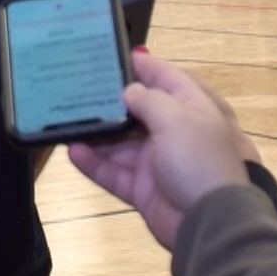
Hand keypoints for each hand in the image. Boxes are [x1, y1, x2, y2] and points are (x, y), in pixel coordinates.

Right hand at [67, 51, 253, 250]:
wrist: (209, 221)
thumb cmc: (197, 159)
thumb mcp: (176, 119)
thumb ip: (148, 99)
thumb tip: (128, 91)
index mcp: (192, 108)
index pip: (168, 78)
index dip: (144, 65)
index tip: (114, 54)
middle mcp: (174, 131)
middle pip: (139, 110)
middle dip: (111, 100)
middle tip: (78, 86)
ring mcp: (157, 161)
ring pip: (121, 143)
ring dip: (97, 133)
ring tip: (67, 118)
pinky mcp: (143, 188)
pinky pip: (114, 172)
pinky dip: (94, 163)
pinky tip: (73, 151)